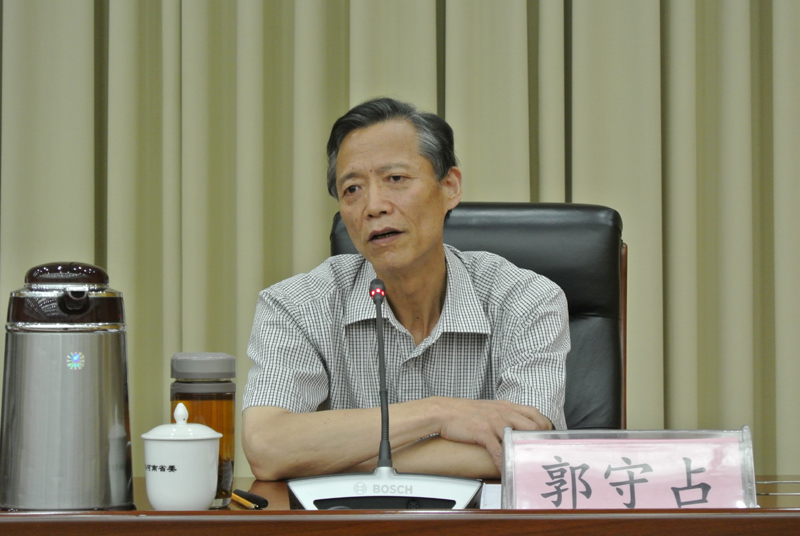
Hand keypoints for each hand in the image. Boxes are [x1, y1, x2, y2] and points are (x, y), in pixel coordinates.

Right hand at [432, 397, 551, 469]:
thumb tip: (515, 425)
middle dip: (538, 441)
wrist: (444, 411)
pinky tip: (506, 471)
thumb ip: (504, 414)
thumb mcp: (489, 407)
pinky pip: (498, 450)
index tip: (547, 437)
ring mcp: (494, 422)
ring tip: (529, 465)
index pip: (534, 413)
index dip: (544, 426)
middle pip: (531, 426)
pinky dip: (503, 462)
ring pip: (517, 437)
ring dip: (523, 452)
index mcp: (506, 406)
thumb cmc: (465, 411)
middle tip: (541, 454)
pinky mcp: (483, 433)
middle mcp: (503, 413)